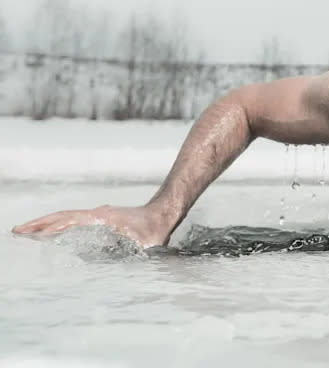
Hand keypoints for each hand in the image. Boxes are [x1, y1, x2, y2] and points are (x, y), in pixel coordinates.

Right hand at [12, 204, 171, 247]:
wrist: (163, 214)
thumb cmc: (154, 230)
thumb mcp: (145, 244)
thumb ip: (133, 252)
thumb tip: (121, 264)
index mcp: (103, 218)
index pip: (72, 221)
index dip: (53, 228)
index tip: (35, 235)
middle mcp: (97, 213)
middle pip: (62, 215)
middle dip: (39, 223)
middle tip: (18, 230)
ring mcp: (97, 214)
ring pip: (66, 215)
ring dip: (45, 222)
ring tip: (26, 230)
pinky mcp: (100, 217)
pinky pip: (73, 218)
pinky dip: (58, 222)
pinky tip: (50, 231)